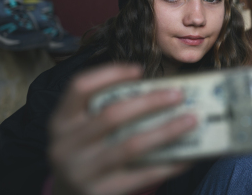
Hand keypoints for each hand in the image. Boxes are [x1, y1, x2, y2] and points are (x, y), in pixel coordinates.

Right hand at [49, 64, 196, 194]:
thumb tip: (163, 91)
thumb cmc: (86, 152)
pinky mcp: (101, 193)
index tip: (139, 69)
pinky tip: (189, 155)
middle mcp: (65, 145)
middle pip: (111, 115)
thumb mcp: (83, 130)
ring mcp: (81, 172)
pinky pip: (142, 175)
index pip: (79, 87)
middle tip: (178, 94)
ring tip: (191, 120)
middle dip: (149, 102)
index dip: (109, 74)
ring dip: (166, 130)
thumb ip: (108, 110)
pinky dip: (169, 164)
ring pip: (130, 145)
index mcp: (60, 121)